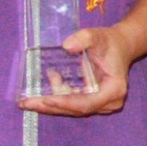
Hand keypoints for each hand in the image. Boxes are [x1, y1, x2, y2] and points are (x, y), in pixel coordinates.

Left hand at [20, 25, 135, 116]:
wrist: (120, 46)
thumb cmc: (110, 42)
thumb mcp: (98, 36)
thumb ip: (84, 38)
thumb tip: (66, 46)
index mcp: (114, 90)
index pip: (87, 103)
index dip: (66, 103)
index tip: (47, 99)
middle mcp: (109, 102)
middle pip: (77, 109)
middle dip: (51, 106)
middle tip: (26, 103)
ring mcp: (101, 104)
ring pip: (72, 109)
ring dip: (50, 104)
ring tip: (26, 100)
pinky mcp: (93, 102)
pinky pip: (72, 103)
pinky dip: (56, 98)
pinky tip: (40, 92)